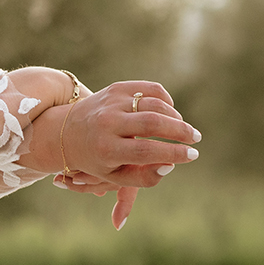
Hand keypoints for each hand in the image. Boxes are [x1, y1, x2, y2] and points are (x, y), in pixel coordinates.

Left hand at [25, 81, 200, 229]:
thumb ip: (144, 177)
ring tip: (183, 129)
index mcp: (105, 149)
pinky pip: (151, 89)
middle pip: (153, 123)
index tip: (192, 155)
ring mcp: (111, 102)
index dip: (173, 153)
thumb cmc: (98, 158)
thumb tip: (171, 165)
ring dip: (175, 117)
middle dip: (181, 131)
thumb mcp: (115, 175)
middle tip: (196, 138)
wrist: (67, 131)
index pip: (146, 151)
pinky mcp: (116, 87)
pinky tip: (169, 112)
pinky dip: (165, 100)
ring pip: (154, 104)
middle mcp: (106, 123)